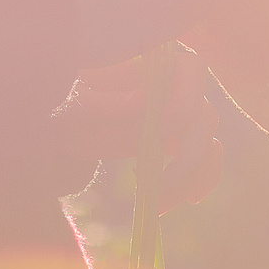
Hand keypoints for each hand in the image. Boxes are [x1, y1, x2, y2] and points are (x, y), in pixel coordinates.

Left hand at [47, 46, 224, 212]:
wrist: (62, 124)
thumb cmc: (66, 100)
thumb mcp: (76, 100)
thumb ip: (108, 100)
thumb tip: (146, 102)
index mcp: (151, 65)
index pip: (192, 69)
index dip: (185, 101)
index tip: (161, 131)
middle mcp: (172, 87)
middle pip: (204, 114)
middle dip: (189, 154)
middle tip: (161, 182)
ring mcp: (176, 116)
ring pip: (207, 143)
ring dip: (193, 176)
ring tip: (162, 204)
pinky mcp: (175, 143)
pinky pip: (203, 161)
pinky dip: (198, 181)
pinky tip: (180, 200)